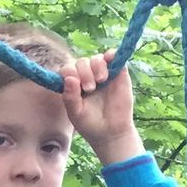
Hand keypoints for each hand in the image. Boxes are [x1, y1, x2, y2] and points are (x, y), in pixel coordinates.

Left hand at [62, 49, 143, 165]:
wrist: (111, 132)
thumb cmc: (90, 124)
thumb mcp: (75, 113)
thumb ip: (70, 97)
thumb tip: (69, 78)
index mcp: (74, 86)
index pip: (68, 70)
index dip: (70, 72)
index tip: (76, 85)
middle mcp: (87, 77)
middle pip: (82, 62)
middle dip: (84, 72)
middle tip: (90, 88)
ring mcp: (103, 74)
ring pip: (97, 58)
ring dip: (97, 65)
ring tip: (100, 80)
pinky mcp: (118, 73)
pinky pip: (114, 56)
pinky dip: (111, 54)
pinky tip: (110, 58)